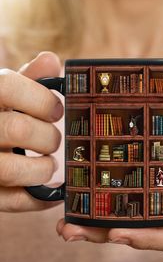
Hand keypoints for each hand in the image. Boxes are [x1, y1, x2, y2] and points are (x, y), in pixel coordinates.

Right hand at [0, 52, 63, 211]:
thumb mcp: (5, 92)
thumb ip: (29, 78)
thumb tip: (52, 59)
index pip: (9, 87)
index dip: (43, 100)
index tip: (58, 110)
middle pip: (18, 129)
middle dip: (48, 136)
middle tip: (54, 140)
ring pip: (13, 169)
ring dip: (43, 169)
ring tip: (49, 165)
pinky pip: (13, 201)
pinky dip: (39, 200)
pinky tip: (52, 192)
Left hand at [57, 112, 162, 253]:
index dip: (150, 238)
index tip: (115, 233)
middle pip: (150, 240)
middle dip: (107, 237)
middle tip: (67, 229)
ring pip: (146, 235)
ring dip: (107, 231)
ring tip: (71, 223)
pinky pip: (152, 226)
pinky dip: (124, 221)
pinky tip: (100, 212)